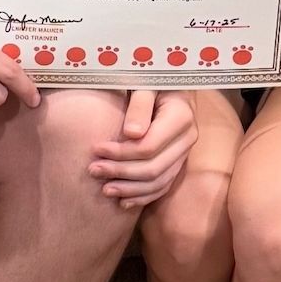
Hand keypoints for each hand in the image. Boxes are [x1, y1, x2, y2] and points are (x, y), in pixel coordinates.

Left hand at [89, 88, 197, 208]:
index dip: (120, 152)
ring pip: (159, 181)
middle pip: (153, 167)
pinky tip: (123, 201)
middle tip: (93, 170)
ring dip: (130, 189)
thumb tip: (131, 134)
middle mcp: (188, 138)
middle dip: (120, 172)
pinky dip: (143, 196)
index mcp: (181, 116)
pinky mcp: (179, 161)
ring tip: (104, 189)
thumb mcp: (145, 83)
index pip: (148, 146)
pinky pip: (164, 186)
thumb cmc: (152, 79)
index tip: (95, 148)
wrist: (168, 83)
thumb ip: (139, 105)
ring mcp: (185, 152)